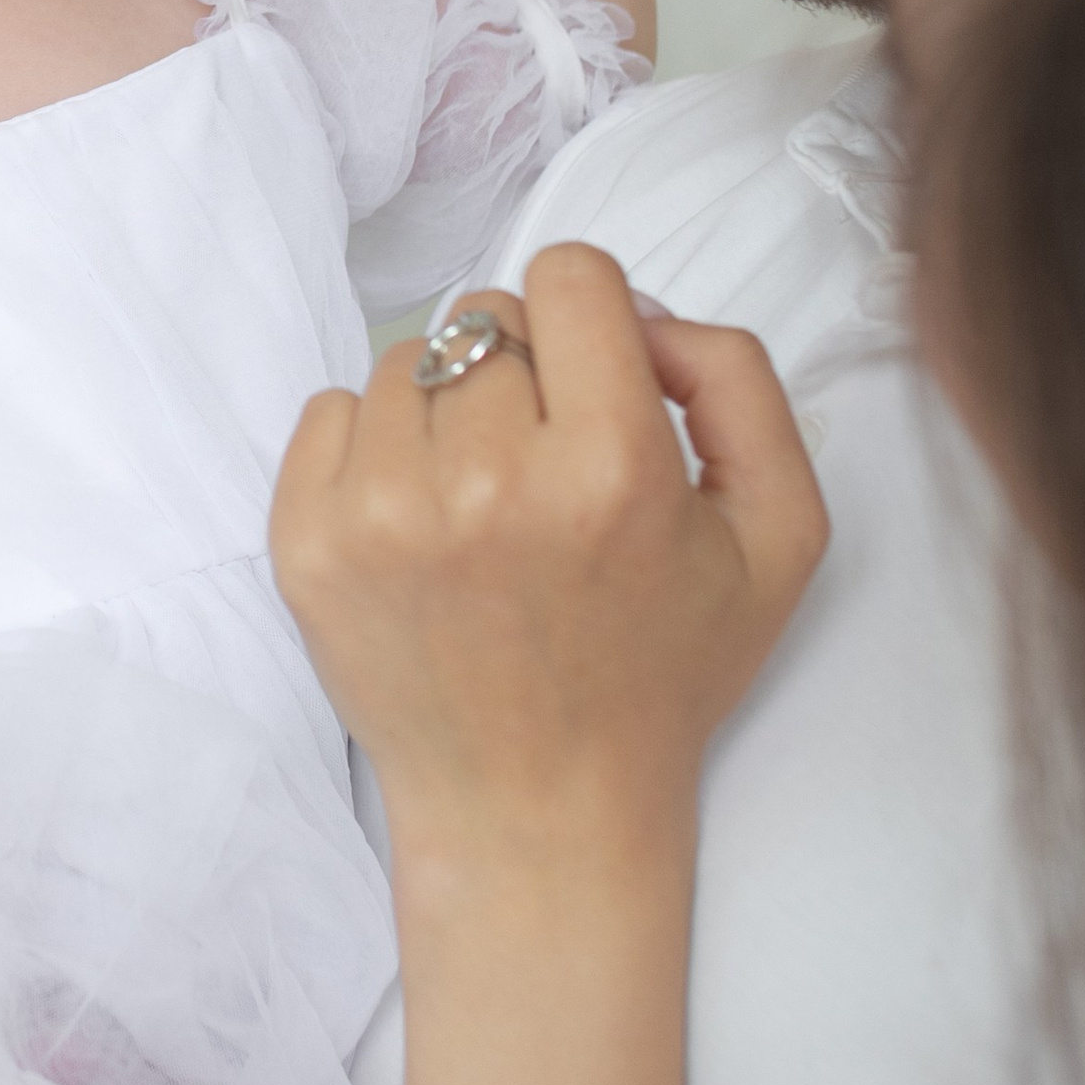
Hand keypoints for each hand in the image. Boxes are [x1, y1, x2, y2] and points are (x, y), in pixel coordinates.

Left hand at [271, 248, 827, 846]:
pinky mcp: (306, 545)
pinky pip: (329, 410)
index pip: (570, 275)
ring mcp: (383, 514)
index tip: (596, 389)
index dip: (592, 322)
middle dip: (524, 376)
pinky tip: (421, 526)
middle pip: (487, 318)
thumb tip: (641, 313)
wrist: (535, 809)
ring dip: (446, 413)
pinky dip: (372, 448)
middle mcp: (489, 481)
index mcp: (611, 468)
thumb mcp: (779, 534)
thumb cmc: (660, 674)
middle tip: (545, 471)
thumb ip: (738, 382)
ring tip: (482, 508)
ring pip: (407, 361)